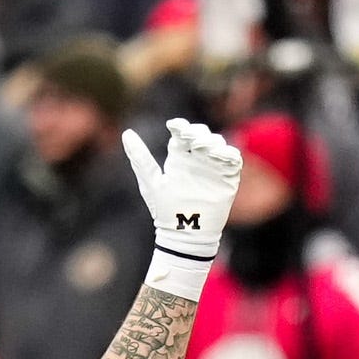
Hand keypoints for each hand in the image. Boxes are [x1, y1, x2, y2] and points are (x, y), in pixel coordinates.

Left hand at [123, 118, 241, 261]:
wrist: (184, 233)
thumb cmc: (164, 210)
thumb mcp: (151, 182)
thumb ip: (140, 158)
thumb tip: (126, 133)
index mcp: (178, 158)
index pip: (181, 135)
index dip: (180, 126)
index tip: (174, 125)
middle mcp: (196, 159)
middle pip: (201, 135)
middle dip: (197, 131)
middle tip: (190, 136)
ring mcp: (213, 167)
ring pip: (217, 144)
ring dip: (211, 141)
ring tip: (201, 146)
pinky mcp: (228, 177)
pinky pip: (232, 159)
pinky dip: (227, 153)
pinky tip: (218, 154)